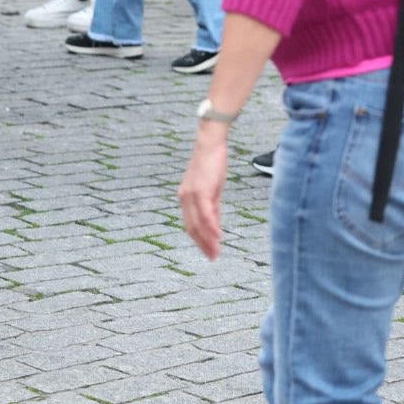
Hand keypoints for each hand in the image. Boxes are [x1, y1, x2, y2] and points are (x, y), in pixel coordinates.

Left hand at [179, 123, 229, 259]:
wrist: (210, 145)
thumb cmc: (211, 165)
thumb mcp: (212, 190)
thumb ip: (212, 208)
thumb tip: (215, 226)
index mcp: (186, 198)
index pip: (190, 225)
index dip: (198, 240)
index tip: (208, 252)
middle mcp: (185, 198)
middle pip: (192, 227)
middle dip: (202, 244)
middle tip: (212, 258)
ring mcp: (191, 195)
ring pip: (198, 223)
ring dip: (208, 240)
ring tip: (215, 252)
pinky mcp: (201, 190)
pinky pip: (206, 213)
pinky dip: (211, 226)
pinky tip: (218, 236)